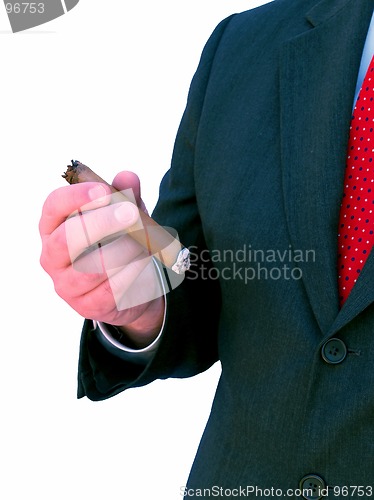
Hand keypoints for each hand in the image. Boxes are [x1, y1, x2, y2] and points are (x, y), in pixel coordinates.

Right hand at [39, 171, 164, 346]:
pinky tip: (143, 262)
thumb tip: (128, 178)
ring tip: (145, 242)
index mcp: (55, 227)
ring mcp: (66, 284)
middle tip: (130, 213)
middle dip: (101, 223)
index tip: (103, 190)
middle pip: (67, 238)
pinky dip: (131, 272)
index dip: (76, 197)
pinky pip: (110, 288)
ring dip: (124, 250)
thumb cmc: (121, 244)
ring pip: (92, 267)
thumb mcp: (126, 217)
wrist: (132, 288)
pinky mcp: (86, 306)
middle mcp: (53, 256)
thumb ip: (126, 197)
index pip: (53, 207)